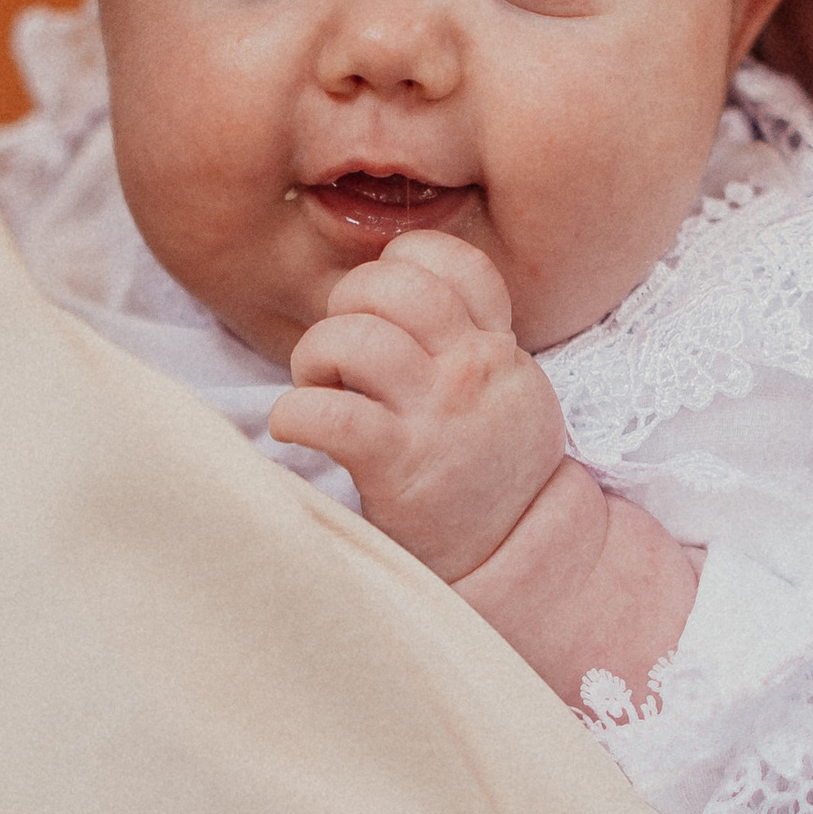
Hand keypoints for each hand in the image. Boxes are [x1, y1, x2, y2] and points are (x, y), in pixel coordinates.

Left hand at [270, 232, 566, 579]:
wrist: (518, 552)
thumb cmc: (494, 468)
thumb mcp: (510, 388)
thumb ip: (469, 337)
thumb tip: (398, 292)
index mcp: (494, 344)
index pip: (452, 261)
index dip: (402, 264)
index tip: (383, 304)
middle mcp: (469, 369)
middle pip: (391, 283)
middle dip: (345, 304)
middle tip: (340, 350)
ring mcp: (434, 415)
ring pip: (354, 337)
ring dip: (315, 355)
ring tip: (319, 387)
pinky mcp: (398, 464)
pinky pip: (329, 414)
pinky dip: (294, 415)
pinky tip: (296, 428)